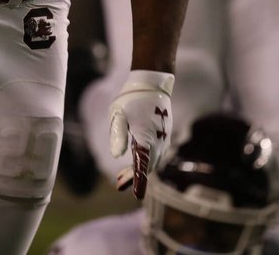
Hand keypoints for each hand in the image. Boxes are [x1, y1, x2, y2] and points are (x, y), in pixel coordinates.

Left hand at [108, 70, 174, 198]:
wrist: (152, 83)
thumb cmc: (132, 97)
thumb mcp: (118, 114)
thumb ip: (117, 135)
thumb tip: (116, 156)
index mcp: (146, 137)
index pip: (143, 165)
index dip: (139, 181)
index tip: (137, 196)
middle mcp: (158, 141)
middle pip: (148, 166)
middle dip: (135, 177)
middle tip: (118, 184)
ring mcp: (162, 138)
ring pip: (152, 161)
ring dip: (139, 169)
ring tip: (121, 177)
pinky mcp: (162, 134)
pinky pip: (155, 153)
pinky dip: (145, 160)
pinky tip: (133, 159)